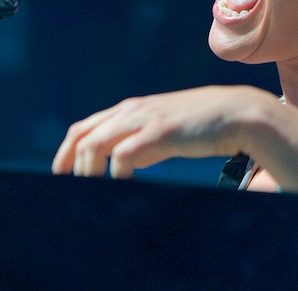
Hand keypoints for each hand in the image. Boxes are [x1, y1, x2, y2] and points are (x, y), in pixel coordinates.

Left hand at [51, 85, 266, 178]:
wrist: (236, 113)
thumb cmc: (202, 126)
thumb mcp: (163, 130)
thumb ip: (141, 141)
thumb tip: (121, 163)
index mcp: (130, 109)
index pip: (84, 128)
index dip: (66, 153)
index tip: (61, 176)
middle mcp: (131, 110)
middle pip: (82, 135)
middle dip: (69, 164)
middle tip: (70, 187)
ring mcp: (144, 118)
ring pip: (94, 144)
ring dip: (89, 171)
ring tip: (96, 188)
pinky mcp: (158, 131)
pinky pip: (122, 154)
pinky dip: (116, 173)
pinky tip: (125, 184)